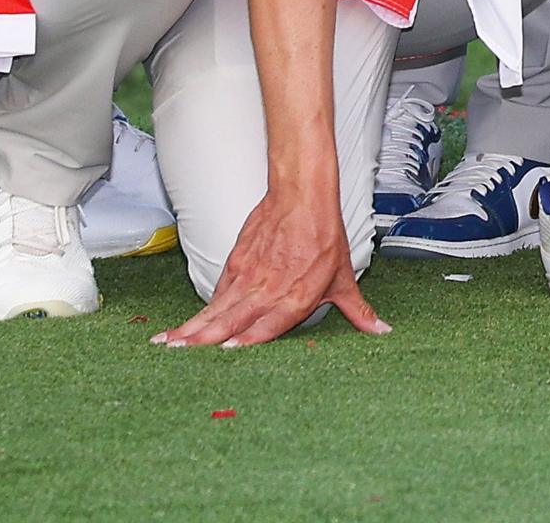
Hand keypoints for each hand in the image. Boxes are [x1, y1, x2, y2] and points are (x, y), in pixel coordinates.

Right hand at [154, 185, 385, 346]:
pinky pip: (216, 295)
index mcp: (296, 297)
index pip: (267, 325)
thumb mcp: (344, 277)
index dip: (246, 340)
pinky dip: (198, 311)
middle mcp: (269, 290)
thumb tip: (382, 330)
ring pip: (216, 308)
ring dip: (191, 327)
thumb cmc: (324, 236)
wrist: (302, 194)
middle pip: (232, 319)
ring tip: (167, 345)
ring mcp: (248, 277)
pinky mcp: (235, 265)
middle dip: (203, 339)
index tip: (226, 353)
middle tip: (178, 354)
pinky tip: (180, 328)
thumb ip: (357, 310)